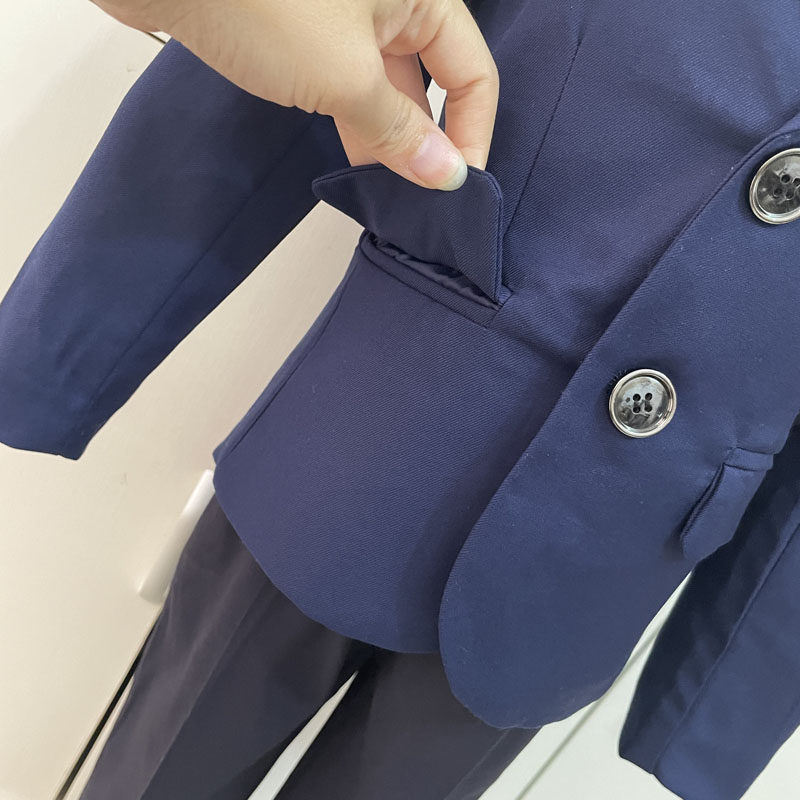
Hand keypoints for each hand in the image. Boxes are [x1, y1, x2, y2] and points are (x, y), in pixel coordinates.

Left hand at [92, 0, 498, 189]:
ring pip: (386, 84)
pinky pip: (349, 80)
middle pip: (430, 80)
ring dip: (388, 138)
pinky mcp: (307, 29)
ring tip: (386, 195)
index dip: (471, 134)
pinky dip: (355, 119)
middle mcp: (392, 0)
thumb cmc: (263, 7)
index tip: (454, 192)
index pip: (473, 72)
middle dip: (425, 142)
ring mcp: (347, 14)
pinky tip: (354, 162)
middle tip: (416, 204)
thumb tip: (447, 177)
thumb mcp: (346, 78)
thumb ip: (401, 131)